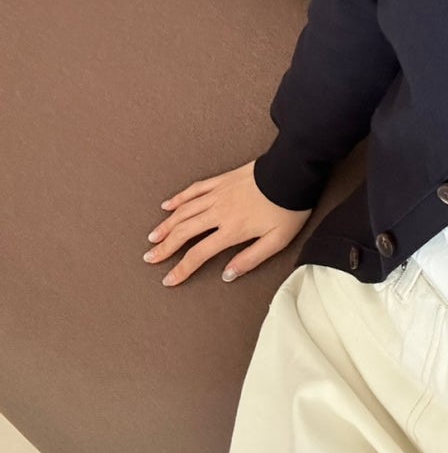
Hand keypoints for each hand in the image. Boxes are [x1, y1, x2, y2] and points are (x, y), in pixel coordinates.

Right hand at [143, 159, 311, 286]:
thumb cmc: (288, 207)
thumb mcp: (276, 240)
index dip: (182, 269)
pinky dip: (179, 198)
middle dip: (165, 247)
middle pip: (184, 232)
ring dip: (166, 225)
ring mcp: (218, 193)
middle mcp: (220, 212)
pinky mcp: (222, 180)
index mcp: (232, 230)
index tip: (168, 280)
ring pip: (184, 211)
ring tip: (152, 236)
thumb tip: (227, 274)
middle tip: (150, 257)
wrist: (293, 172)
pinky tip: (168, 205)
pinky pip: (194, 189)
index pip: (199, 253)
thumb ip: (250, 259)